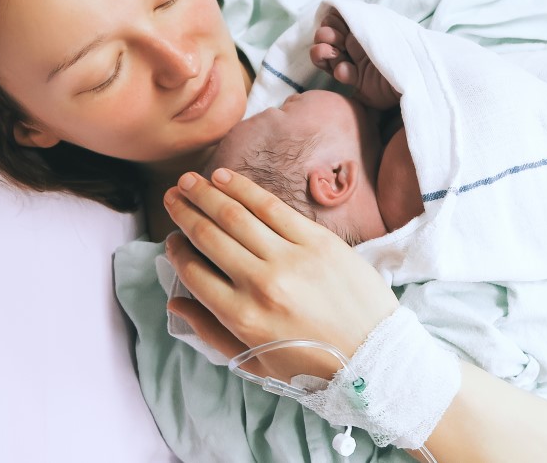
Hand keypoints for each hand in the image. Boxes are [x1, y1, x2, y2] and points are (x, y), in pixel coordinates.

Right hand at [162, 168, 398, 380]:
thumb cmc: (314, 367)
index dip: (177, 252)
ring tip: (189, 180)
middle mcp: (262, 285)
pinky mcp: (319, 242)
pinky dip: (244, 189)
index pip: (194, 273)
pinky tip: (225, 179)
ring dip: (207, 193)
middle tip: (171, 196)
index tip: (172, 239)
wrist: (376, 359)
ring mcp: (292, 259)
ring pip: (237, 215)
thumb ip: (211, 331)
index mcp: (243, 318)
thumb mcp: (255, 361)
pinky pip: (272, 207)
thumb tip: (175, 302)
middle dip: (185, 212)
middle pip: (210, 236)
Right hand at [310, 9, 400, 108]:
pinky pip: (340, 76)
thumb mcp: (383, 27)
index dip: (330, 22)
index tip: (331, 20)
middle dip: (324, 36)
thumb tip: (340, 9)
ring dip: (322, 53)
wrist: (419, 75)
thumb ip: (363, 19)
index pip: (337, 24)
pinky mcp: (359, 84)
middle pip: (328, 40)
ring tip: (330, 52)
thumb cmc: (403, 46)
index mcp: (363, 32)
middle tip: (329, 36)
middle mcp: (357, 48)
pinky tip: (344, 70)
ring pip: (327, 58)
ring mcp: (356, 66)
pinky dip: (340, 71)